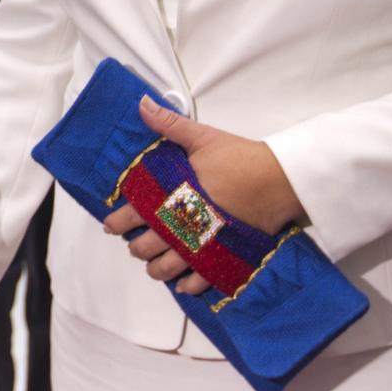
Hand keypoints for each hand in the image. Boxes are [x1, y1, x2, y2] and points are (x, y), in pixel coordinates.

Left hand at [103, 96, 303, 294]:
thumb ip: (169, 125)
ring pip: (168, 267)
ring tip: (154, 265)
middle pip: (146, 245)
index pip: (133, 213)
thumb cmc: (241, 157)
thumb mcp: (203, 138)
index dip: (117, 222)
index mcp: (172, 196)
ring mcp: (203, 243)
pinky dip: (189, 286)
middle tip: (134, 245)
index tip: (110, 225)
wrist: (280, 179)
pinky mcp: (226, 255)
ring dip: (156, 269)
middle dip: (136, 247)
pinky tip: (183, 285)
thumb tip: (142, 104)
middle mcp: (183, 223)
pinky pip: (202, 280)